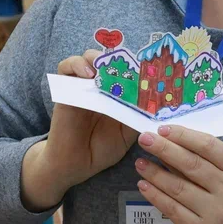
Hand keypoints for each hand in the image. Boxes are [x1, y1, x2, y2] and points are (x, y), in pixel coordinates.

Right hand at [21, 50, 136, 210]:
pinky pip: (66, 68)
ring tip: (106, 69)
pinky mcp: (65, 90)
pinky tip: (88, 74)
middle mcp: (100, 88)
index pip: (127, 71)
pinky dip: (77, 64)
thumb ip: (138, 115)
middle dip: (120, 60)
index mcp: (117, 95)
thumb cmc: (101, 149)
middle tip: (129, 69)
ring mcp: (82, 87)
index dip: (136, 66)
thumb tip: (157, 102)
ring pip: (88, 59)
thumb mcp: (128, 133)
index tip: (149, 70)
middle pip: (109, 61)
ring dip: (98, 58)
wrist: (75, 165)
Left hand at [133, 125, 222, 223]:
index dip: (185, 136)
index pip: (209, 147)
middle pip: (192, 165)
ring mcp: (214, 211)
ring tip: (139, 162)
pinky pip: (172, 209)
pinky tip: (143, 185)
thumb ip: (204, 160)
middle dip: (165, 149)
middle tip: (145, 139)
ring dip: (155, 173)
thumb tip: (168, 140)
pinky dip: (155, 195)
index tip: (163, 129)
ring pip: (178, 187)